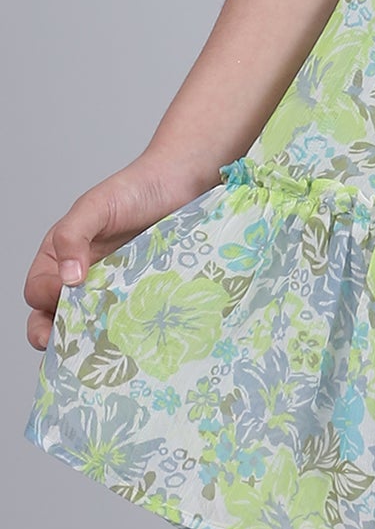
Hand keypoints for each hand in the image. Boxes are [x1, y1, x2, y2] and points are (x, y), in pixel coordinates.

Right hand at [23, 155, 218, 352]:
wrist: (181, 181)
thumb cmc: (134, 188)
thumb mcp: (95, 205)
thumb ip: (72, 235)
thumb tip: (67, 278)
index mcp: (59, 255)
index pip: (38, 290)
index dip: (45, 298)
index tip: (64, 296)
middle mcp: (82, 275)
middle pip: (56, 317)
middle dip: (58, 336)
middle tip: (71, 347)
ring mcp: (111, 287)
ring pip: (91, 324)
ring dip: (92, 339)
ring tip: (102, 346)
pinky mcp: (139, 294)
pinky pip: (126, 320)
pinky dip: (124, 332)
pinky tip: (131, 338)